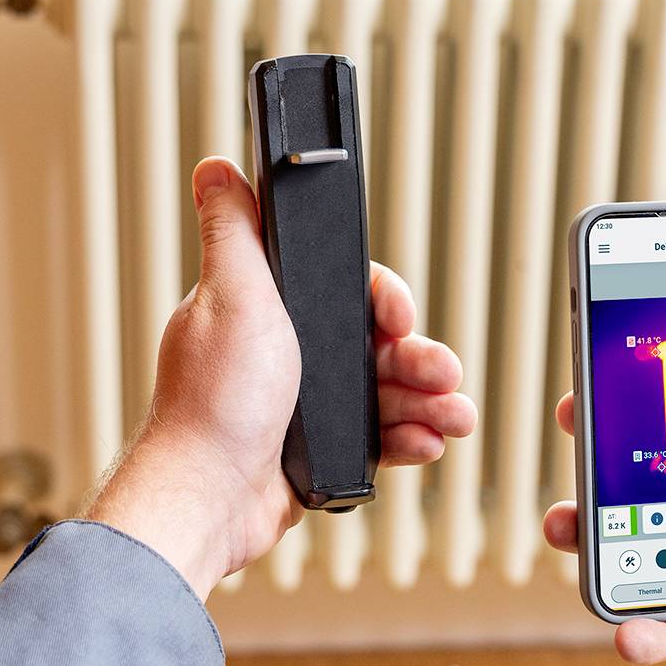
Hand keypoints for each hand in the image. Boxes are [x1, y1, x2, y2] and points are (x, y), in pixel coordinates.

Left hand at [85, 156, 475, 597]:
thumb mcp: (231, 297)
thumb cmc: (213, 401)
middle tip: (444, 373)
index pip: (344, 291)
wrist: (211, 497)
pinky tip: (425, 443)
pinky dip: (407, 438)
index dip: (383, 300)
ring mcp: (302, 404)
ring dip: (428, 401)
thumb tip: (214, 168)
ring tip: (454, 417)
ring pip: (385, 392)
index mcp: (268, 310)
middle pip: (375, 343)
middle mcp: (286, 352)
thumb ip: (235, 231)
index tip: (398, 318)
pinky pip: (377, 438)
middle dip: (420, 357)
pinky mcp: (315, 450)